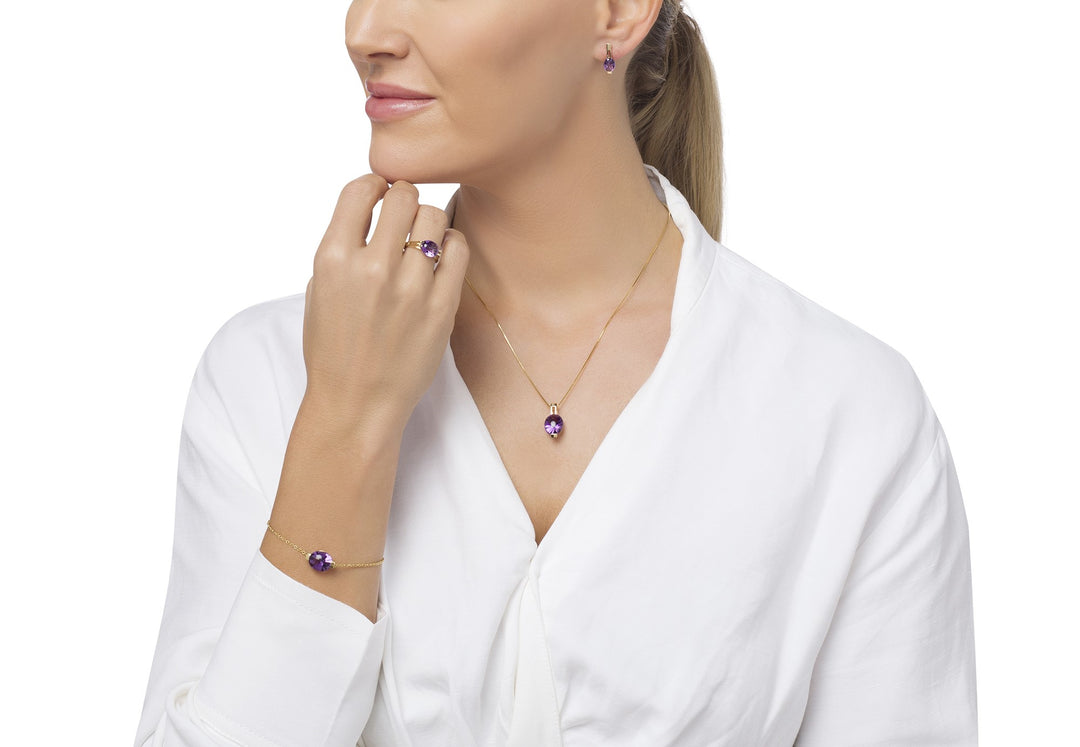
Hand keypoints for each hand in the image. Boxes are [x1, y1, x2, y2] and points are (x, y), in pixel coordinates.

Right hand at [300, 175, 468, 438]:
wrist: (355, 405)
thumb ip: (343, 247)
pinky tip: (440, 259)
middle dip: (404, 200)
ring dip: (428, 222)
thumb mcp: (319, 290)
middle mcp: (371, 268)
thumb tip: (371, 209)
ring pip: (433, 218)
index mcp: (332, 260)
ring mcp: (409, 289)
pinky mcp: (441, 307)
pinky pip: (457, 249)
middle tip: (404, 216)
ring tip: (422, 241)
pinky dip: (450, 245)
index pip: (360, 189)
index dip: (374, 186)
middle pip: (403, 196)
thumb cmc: (333, 349)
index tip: (379, 194)